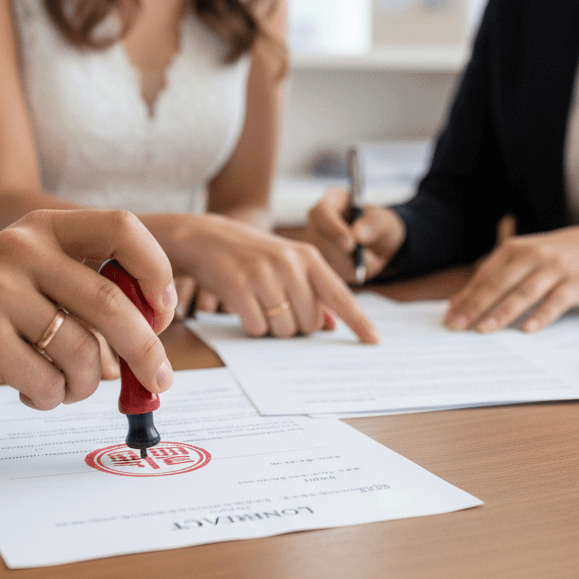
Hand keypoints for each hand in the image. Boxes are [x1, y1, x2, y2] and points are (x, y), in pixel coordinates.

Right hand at [0, 210, 176, 409]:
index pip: (123, 228)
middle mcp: (23, 248)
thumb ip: (91, 288)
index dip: (156, 270)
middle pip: (111, 301)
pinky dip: (54, 397)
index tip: (163, 312)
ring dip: (87, 382)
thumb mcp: (40, 275)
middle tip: (160, 379)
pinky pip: (47, 381)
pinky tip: (36, 391)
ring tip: (71, 385)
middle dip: (145, 349)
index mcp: (46, 226)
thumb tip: (155, 329)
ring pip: (81, 351)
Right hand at [155, 213, 378, 342]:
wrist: (204, 237)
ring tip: (258, 302)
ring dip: (272, 327)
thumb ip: (311, 290)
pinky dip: (252, 325)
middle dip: (296, 325)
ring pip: (284, 329)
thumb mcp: (285, 263)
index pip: (340, 295)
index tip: (374, 340)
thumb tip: (330, 324)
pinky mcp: (240, 287)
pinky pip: (257, 328)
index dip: (358, 321)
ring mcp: (264, 275)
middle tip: (277, 307)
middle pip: (310, 323)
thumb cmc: (250, 254)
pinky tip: (243, 305)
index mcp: (307, 256)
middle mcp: (290, 264)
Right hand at [306, 189, 405, 283]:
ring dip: (350, 266)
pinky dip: (349, 275)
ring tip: (370, 258)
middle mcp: (316, 223)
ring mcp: (313, 244)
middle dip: (345, 255)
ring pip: (324, 261)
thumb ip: (374, 224)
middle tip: (370, 258)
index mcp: (330, 202)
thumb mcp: (385, 221)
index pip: (321, 213)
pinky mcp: (318, 264)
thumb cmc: (379, 226)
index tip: (351, 245)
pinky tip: (359, 267)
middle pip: (318, 241)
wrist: (378, 246)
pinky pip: (329, 275)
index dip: (333, 229)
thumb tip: (358, 235)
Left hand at [444, 225, 578, 332]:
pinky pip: (555, 302)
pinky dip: (540, 316)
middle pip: (499, 284)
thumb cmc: (551, 256)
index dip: (466, 296)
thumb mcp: (523, 257)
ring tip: (484, 329)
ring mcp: (554, 269)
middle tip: (458, 326)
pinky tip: (526, 330)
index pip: (484, 276)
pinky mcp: (575, 284)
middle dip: (475, 306)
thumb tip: (460, 303)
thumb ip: (495, 276)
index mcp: (514, 249)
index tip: (449, 316)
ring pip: (524, 293)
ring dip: (502, 312)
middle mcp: (532, 256)